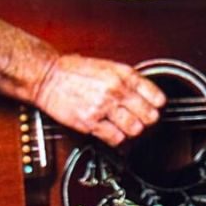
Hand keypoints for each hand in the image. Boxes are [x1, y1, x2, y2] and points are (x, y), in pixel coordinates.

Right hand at [34, 54, 165, 146]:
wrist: (48, 76)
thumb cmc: (75, 70)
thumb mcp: (108, 66)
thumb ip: (128, 80)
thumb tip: (147, 95)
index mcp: (124, 74)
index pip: (156, 97)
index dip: (157, 105)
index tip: (154, 108)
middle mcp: (116, 90)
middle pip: (149, 116)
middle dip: (148, 121)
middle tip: (142, 121)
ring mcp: (104, 107)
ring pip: (135, 129)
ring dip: (132, 131)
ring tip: (126, 127)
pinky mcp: (90, 122)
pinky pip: (115, 138)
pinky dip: (117, 139)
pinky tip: (113, 133)